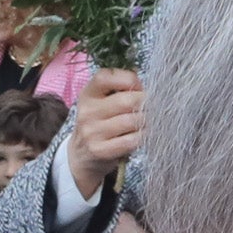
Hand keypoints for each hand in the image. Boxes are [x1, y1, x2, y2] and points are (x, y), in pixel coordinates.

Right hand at [62, 68, 145, 198]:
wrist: (82, 155)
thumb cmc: (101, 123)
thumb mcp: (102, 102)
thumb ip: (120, 88)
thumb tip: (147, 82)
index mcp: (87, 94)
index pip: (106, 76)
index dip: (129, 79)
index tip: (138, 88)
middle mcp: (87, 111)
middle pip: (127, 101)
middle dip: (145, 103)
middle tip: (150, 108)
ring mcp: (92, 132)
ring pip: (133, 121)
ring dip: (146, 122)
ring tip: (145, 122)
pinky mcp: (101, 150)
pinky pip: (133, 140)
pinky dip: (142, 137)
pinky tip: (140, 136)